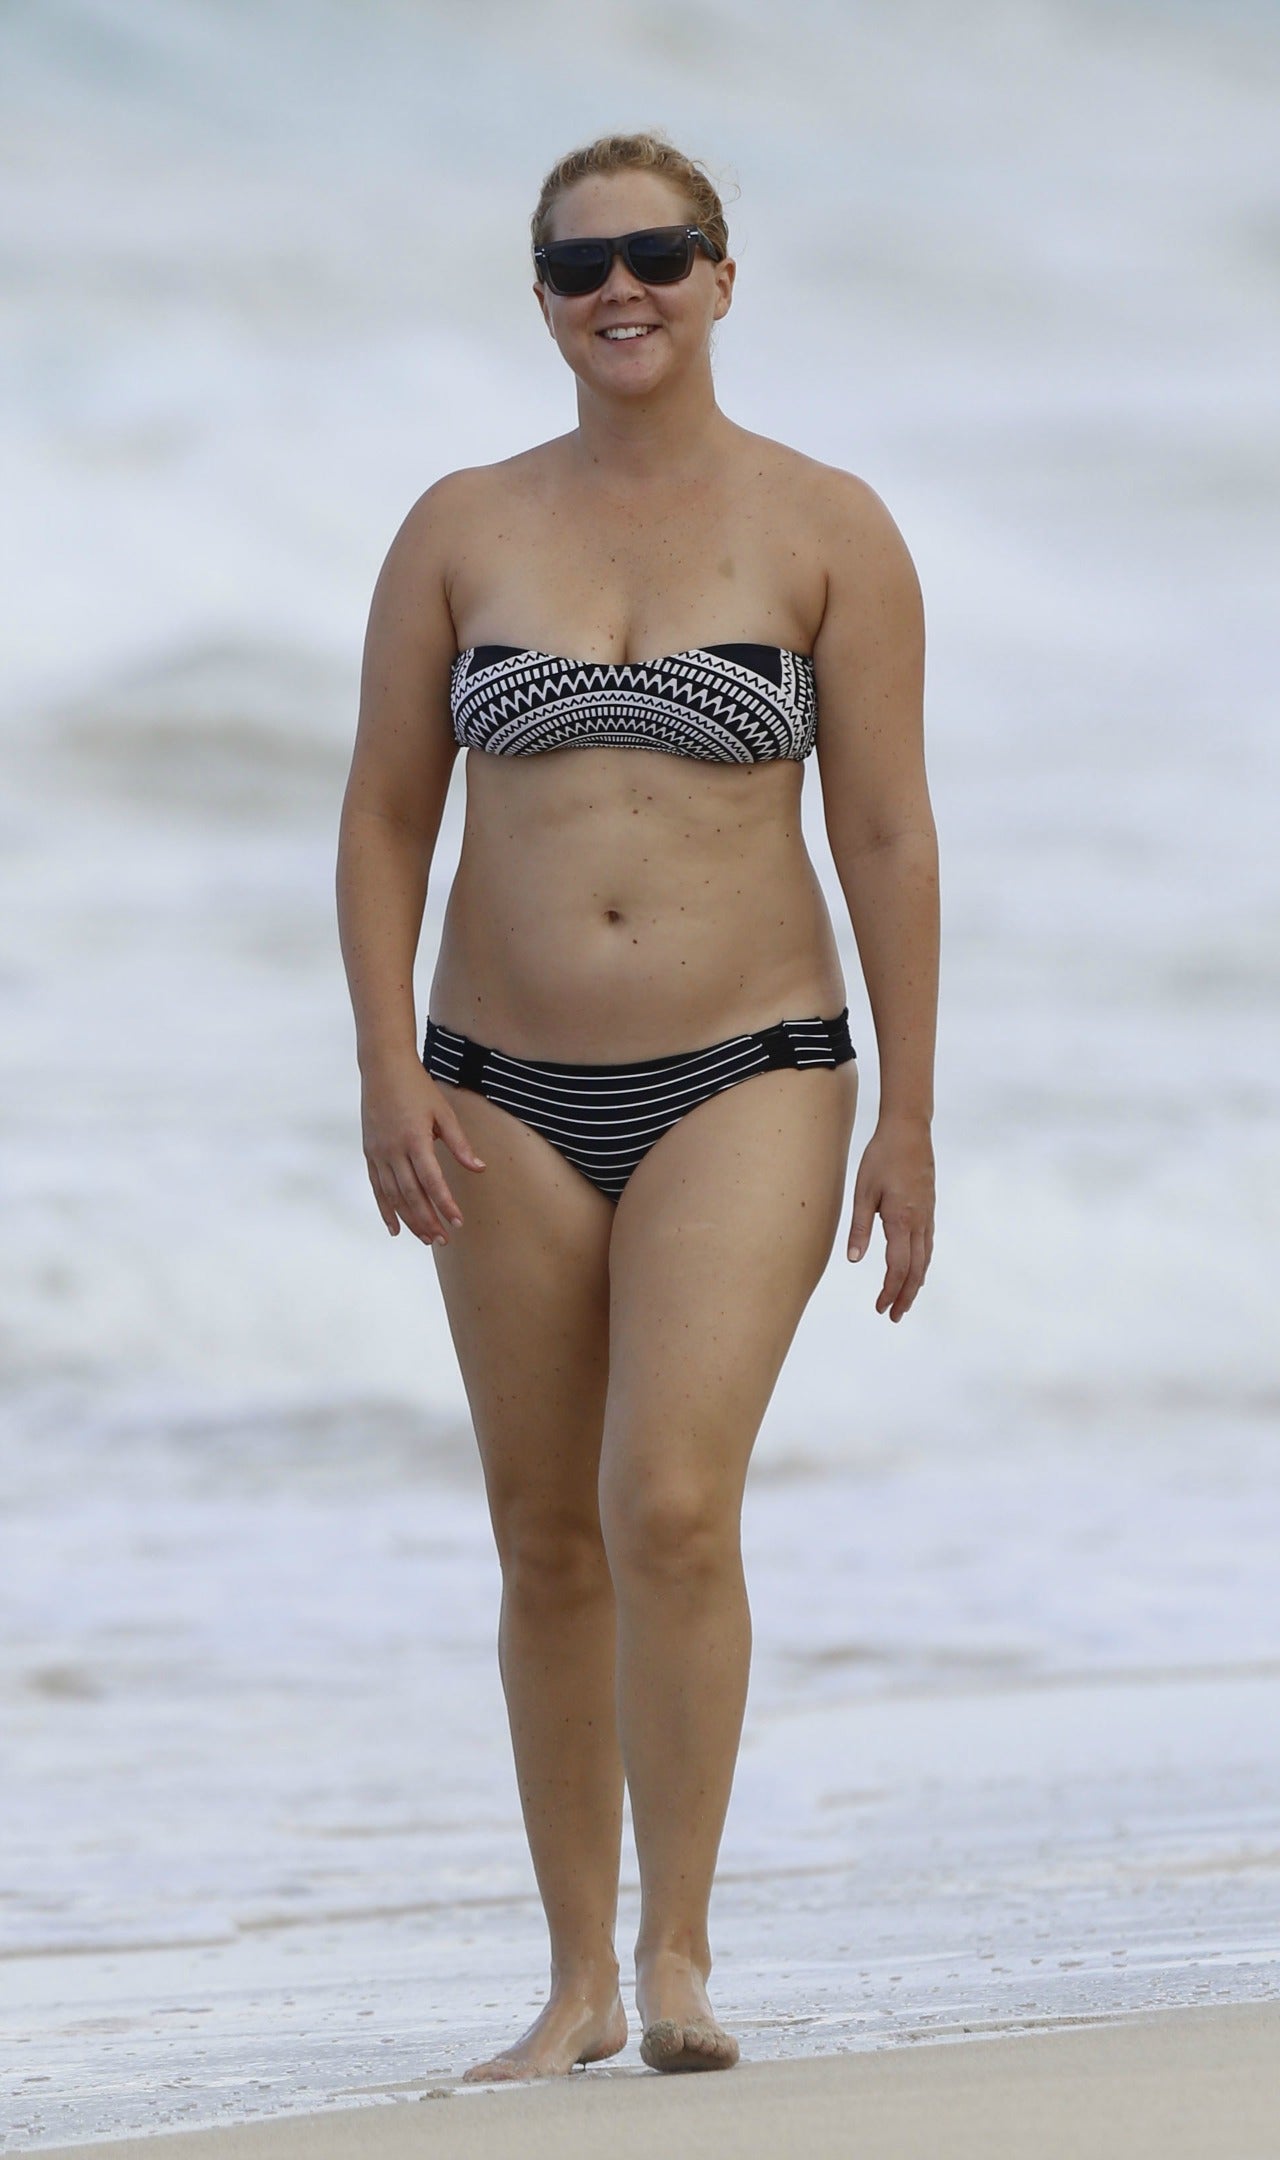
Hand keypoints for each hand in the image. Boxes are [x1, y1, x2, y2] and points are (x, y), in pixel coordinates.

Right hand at [361, 1057, 485, 1246]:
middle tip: (443, 1240)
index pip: (432, 1181)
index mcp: (415, 1139)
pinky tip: (395, 1228)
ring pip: (393, 1196)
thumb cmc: (417, 1087)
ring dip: (410, 1219)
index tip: (457, 1222)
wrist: (382, 1068)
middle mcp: (394, 1150)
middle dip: (428, 1220)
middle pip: (411, 1194)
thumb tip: (479, 1168)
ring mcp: (379, 1153)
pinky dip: (385, 1209)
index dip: (445, 1204)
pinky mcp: (370, 1153)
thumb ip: (460, 1144)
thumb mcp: (444, 1112)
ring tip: (426, 1238)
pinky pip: (377, 1188)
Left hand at [847, 1112, 934, 1320]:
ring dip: (915, 1283)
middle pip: (916, 1270)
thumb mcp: (863, 1192)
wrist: (909, 1130)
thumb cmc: (882, 1157)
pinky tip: (916, 1269)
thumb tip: (853, 1259)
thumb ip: (859, 1228)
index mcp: (900, 1220)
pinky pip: (928, 1244)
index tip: (880, 1307)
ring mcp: (928, 1215)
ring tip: (905, 1301)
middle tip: (893, 1315)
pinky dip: (922, 1264)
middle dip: (905, 1296)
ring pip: (925, 1259)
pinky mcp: (929, 1208)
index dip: (890, 1291)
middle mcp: (919, 1222)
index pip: (898, 1267)